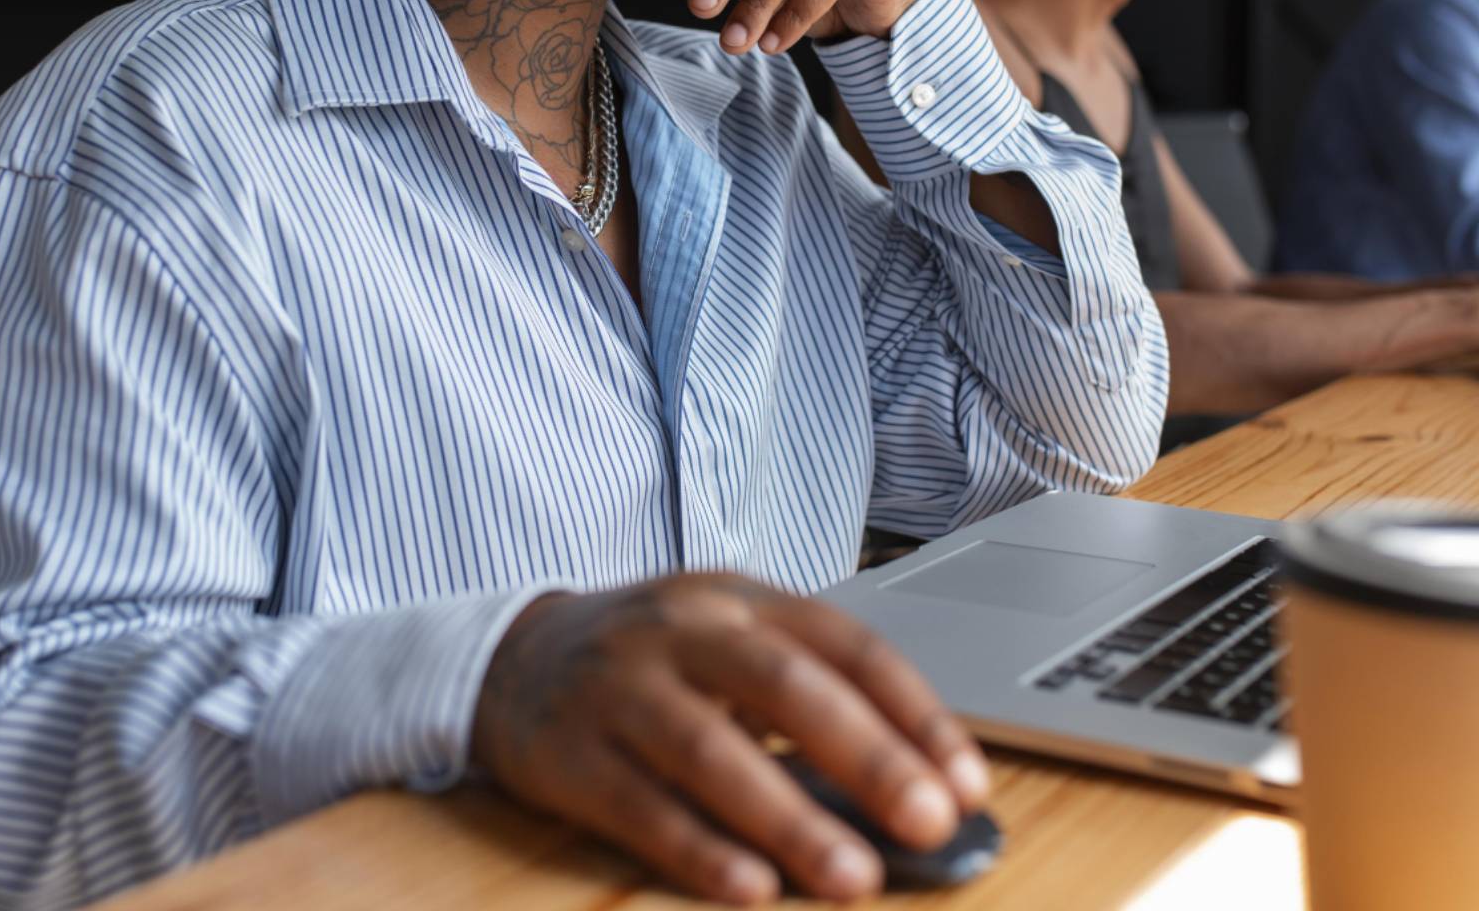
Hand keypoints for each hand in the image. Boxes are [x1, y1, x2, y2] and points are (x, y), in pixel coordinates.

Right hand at [471, 573, 989, 903]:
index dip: (914, 711)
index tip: (969, 783)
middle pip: (784, 684)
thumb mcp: (728, 644)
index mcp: (739, 596)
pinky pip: (638, 805)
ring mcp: (619, 688)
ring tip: (852, 878)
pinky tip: (750, 888)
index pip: (844, 642)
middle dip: (866, 756)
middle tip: (930, 822)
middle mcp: (681, 628)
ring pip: (710, 749)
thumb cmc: (654, 662)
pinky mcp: (567, 754)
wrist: (509, 659)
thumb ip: (808, 698)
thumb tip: (914, 786)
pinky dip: (698, 849)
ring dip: (789, 817)